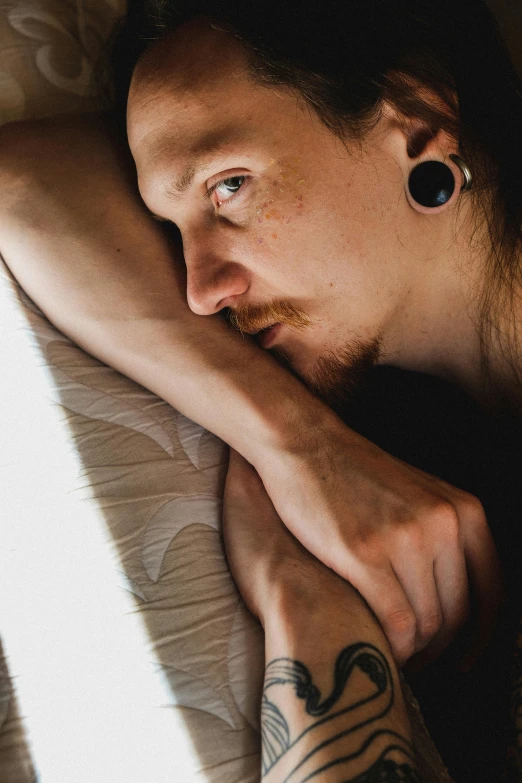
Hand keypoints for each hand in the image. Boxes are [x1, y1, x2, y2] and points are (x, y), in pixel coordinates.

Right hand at [253, 416, 503, 666]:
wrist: (304, 445)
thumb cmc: (355, 474)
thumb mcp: (418, 493)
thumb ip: (444, 534)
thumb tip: (456, 593)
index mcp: (463, 510)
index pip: (492, 591)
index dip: (482, 635)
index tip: (466, 660)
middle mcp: (443, 524)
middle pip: (457, 613)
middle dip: (438, 647)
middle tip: (416, 661)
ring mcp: (405, 538)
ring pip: (427, 623)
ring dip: (412, 650)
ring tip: (392, 653)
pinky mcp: (365, 554)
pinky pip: (396, 623)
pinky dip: (393, 647)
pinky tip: (377, 647)